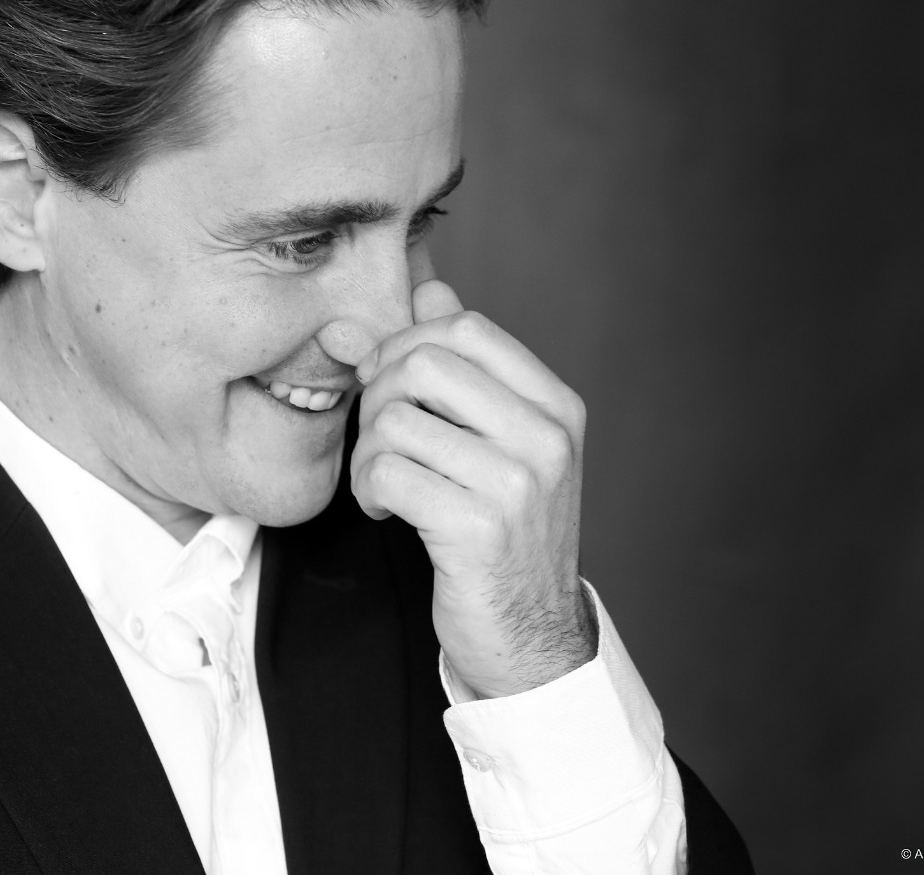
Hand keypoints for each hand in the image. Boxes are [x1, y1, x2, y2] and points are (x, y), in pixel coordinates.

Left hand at [350, 280, 597, 698]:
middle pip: (424, 364)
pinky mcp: (476, 529)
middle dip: (379, 396)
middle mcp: (546, 438)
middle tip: (380, 438)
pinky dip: (369, 491)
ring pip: (395, 421)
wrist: (528, 636)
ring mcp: (516, 484)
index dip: (406, 343)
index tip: (387, 381)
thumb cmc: (502, 533)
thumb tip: (422, 287)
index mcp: (555, 406)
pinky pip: (385, 473)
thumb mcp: (495, 441)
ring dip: (368, 453)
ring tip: (383, 482)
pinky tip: (387, 512)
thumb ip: (460, 365)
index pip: (465, 327)